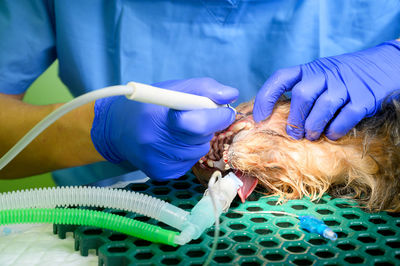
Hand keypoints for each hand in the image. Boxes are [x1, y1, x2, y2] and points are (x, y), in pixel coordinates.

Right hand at [91, 78, 237, 180]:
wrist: (117, 128)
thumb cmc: (150, 105)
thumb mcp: (174, 87)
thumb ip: (205, 88)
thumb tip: (231, 95)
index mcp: (158, 117)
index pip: (197, 123)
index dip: (216, 116)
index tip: (223, 110)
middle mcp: (155, 142)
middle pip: (201, 138)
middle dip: (207, 126)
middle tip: (194, 117)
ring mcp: (157, 161)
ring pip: (198, 152)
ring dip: (196, 140)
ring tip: (178, 131)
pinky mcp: (160, 173)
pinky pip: (189, 163)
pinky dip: (187, 152)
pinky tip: (172, 144)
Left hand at [253, 40, 399, 139]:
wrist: (386, 64)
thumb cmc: (345, 76)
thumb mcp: (321, 75)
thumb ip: (302, 91)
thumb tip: (277, 117)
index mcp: (310, 69)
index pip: (281, 78)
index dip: (265, 97)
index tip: (258, 117)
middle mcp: (326, 74)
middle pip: (301, 95)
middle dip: (294, 119)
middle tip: (294, 134)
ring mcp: (346, 84)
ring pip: (322, 107)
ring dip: (313, 127)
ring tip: (312, 136)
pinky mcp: (364, 98)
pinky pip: (345, 117)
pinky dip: (335, 130)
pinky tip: (332, 135)